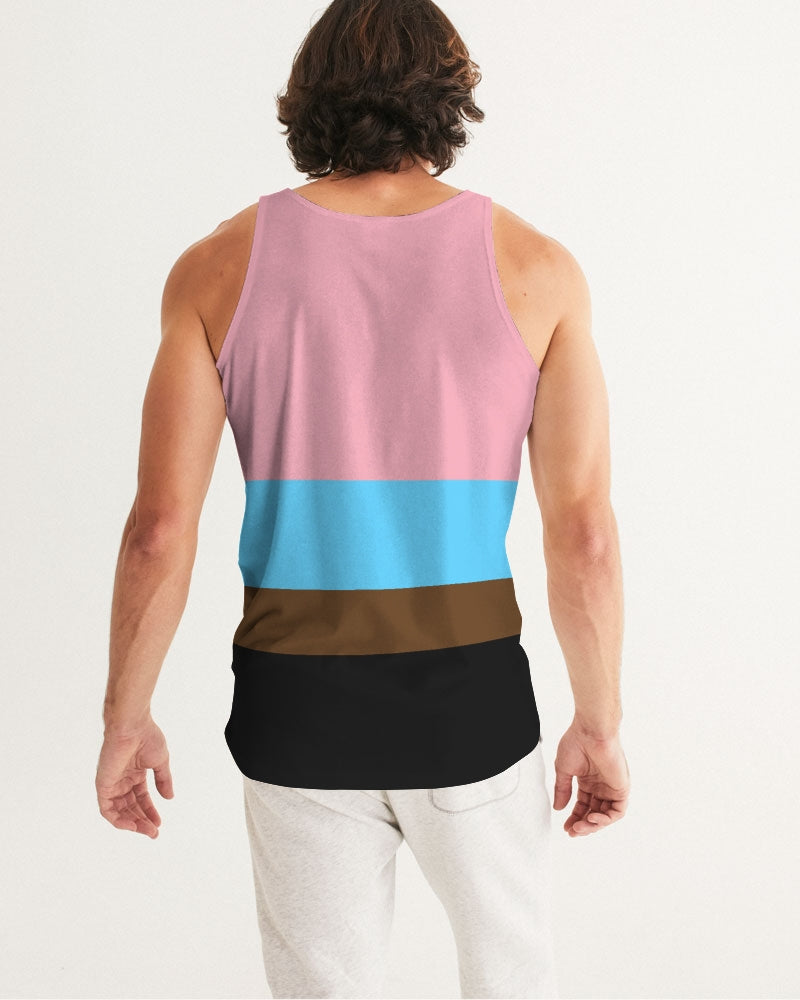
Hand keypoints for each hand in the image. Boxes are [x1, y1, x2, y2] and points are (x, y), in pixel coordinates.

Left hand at [95, 716, 173, 837]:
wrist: (132, 726)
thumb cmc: (147, 737)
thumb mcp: (160, 762)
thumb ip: (163, 780)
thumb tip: (169, 798)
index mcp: (135, 773)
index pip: (141, 798)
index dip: (150, 811)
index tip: (159, 824)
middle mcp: (122, 780)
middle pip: (130, 807)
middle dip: (142, 821)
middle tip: (154, 832)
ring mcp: (112, 783)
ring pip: (119, 811)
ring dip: (132, 823)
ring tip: (147, 831)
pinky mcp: (103, 784)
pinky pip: (107, 809)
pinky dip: (117, 820)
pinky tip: (132, 825)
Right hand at [552, 720, 629, 836]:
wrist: (591, 731)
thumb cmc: (577, 742)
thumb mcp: (563, 769)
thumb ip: (562, 790)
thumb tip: (558, 808)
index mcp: (588, 780)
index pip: (583, 805)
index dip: (574, 817)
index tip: (566, 827)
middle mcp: (601, 785)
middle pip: (594, 813)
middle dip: (583, 825)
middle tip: (572, 832)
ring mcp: (612, 787)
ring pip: (606, 815)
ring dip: (593, 825)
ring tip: (580, 827)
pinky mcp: (622, 788)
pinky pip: (618, 811)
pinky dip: (606, 819)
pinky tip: (592, 818)